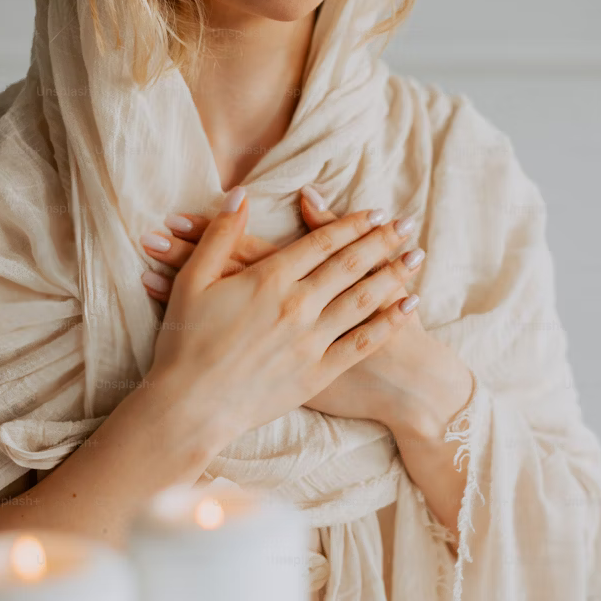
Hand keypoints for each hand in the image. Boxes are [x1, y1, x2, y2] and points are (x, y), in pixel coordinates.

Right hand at [143, 186, 424, 449]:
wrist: (190, 406)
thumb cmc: (184, 343)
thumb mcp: (192, 280)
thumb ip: (220, 235)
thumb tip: (239, 194)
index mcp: (269, 279)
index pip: (321, 242)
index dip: (351, 224)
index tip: (374, 213)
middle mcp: (297, 305)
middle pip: (350, 265)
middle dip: (382, 241)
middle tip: (406, 225)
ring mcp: (311, 340)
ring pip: (363, 299)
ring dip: (394, 274)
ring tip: (416, 257)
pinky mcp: (318, 373)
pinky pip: (362, 342)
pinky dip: (389, 322)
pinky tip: (409, 306)